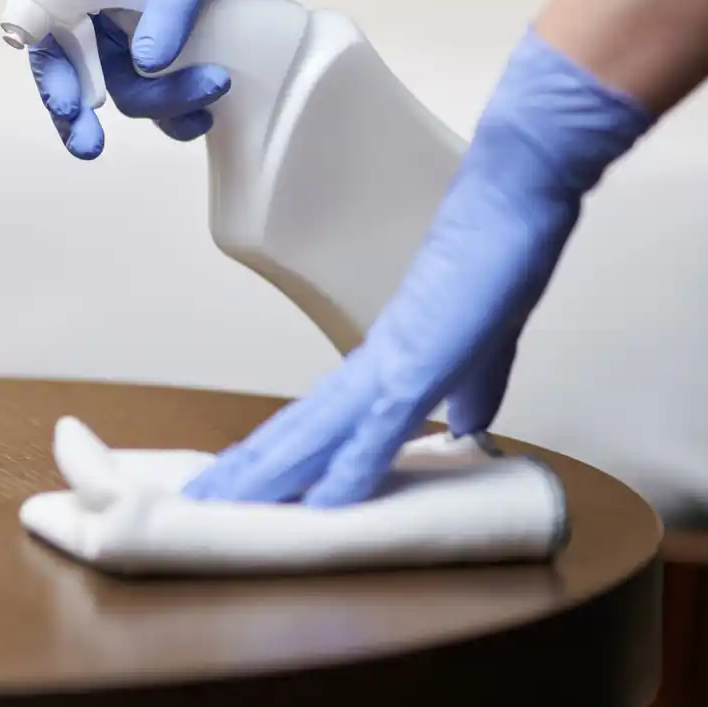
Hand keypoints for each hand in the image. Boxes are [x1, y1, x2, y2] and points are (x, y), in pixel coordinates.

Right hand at [32, 0, 393, 158]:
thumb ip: (169, 5)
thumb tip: (146, 66)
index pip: (53, 29)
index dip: (53, 73)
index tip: (70, 109)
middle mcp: (113, 5)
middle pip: (87, 73)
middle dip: (88, 114)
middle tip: (90, 147)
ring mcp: (148, 31)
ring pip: (133, 92)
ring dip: (164, 106)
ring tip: (213, 90)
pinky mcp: (186, 50)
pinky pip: (169, 97)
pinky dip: (184, 112)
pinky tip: (210, 110)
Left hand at [183, 30, 652, 506]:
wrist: (512, 194)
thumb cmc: (499, 256)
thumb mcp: (486, 345)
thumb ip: (473, 387)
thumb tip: (466, 425)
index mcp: (381, 364)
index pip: (312, 422)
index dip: (276, 458)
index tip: (240, 490)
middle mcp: (370, 367)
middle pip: (292, 432)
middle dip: (246, 477)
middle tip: (196, 511)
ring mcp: (390, 365)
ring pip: (312, 434)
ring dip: (267, 480)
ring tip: (218, 512)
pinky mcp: (419, 364)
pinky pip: (374, 430)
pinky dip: (347, 472)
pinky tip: (319, 506)